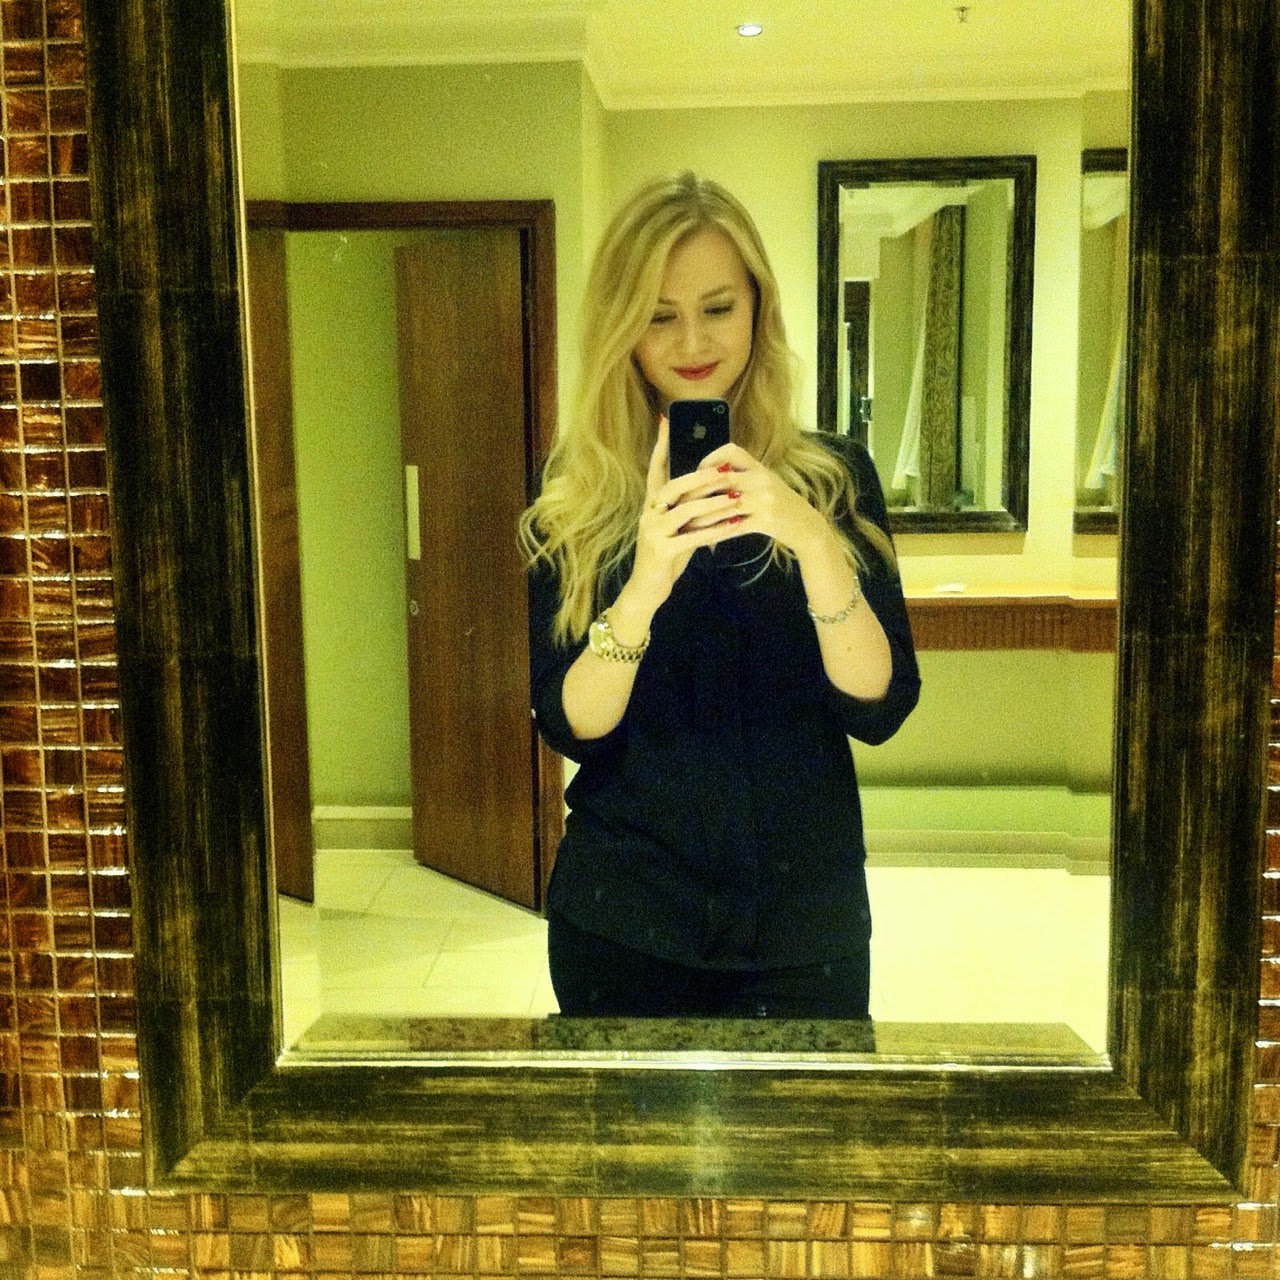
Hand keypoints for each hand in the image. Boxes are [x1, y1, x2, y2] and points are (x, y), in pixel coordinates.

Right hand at [615, 419, 748, 622]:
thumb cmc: (664, 556)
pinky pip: (693, 537)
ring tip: (736, 497)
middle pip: (673, 486)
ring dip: (713, 503)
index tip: (666, 421)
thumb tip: (706, 486)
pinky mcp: (662, 551)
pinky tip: (734, 526)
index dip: (660, 446)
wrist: (646, 589)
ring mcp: (653, 532)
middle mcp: (649, 514)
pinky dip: (716, 531)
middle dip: (700, 476)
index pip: (655, 469)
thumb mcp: (672, 528)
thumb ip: (683, 508)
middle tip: (724, 469)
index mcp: (651, 505)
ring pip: (686, 511)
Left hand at [694, 441, 833, 559]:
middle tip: (678, 501)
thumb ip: (741, 476)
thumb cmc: (781, 504)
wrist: (807, 527)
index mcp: (759, 467)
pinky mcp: (764, 521)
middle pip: (721, 478)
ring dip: (701, 516)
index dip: (708, 460)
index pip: (730, 451)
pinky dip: (715, 533)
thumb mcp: (764, 482)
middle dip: (696, 490)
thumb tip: (708, 475)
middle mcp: (761, 479)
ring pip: (723, 505)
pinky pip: (732, 527)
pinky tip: (702, 539)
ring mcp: (764, 500)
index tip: (694, 473)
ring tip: (684, 524)